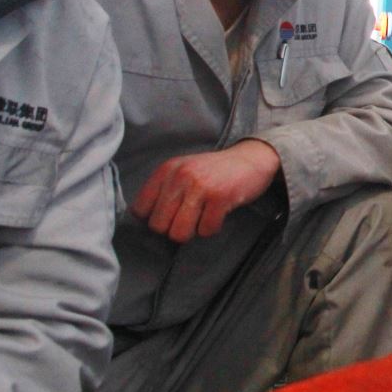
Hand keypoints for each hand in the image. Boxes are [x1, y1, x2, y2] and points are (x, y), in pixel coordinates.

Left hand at [133, 138, 281, 242]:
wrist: (252, 158)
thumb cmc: (215, 171)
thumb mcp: (184, 170)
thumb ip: (164, 189)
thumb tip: (145, 221)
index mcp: (167, 170)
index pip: (140, 209)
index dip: (154, 218)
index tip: (169, 215)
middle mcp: (180, 176)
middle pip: (158, 226)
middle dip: (173, 228)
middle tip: (189, 218)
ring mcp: (200, 186)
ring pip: (179, 233)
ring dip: (192, 232)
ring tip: (202, 218)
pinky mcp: (220, 197)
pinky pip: (206, 230)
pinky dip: (212, 228)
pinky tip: (218, 214)